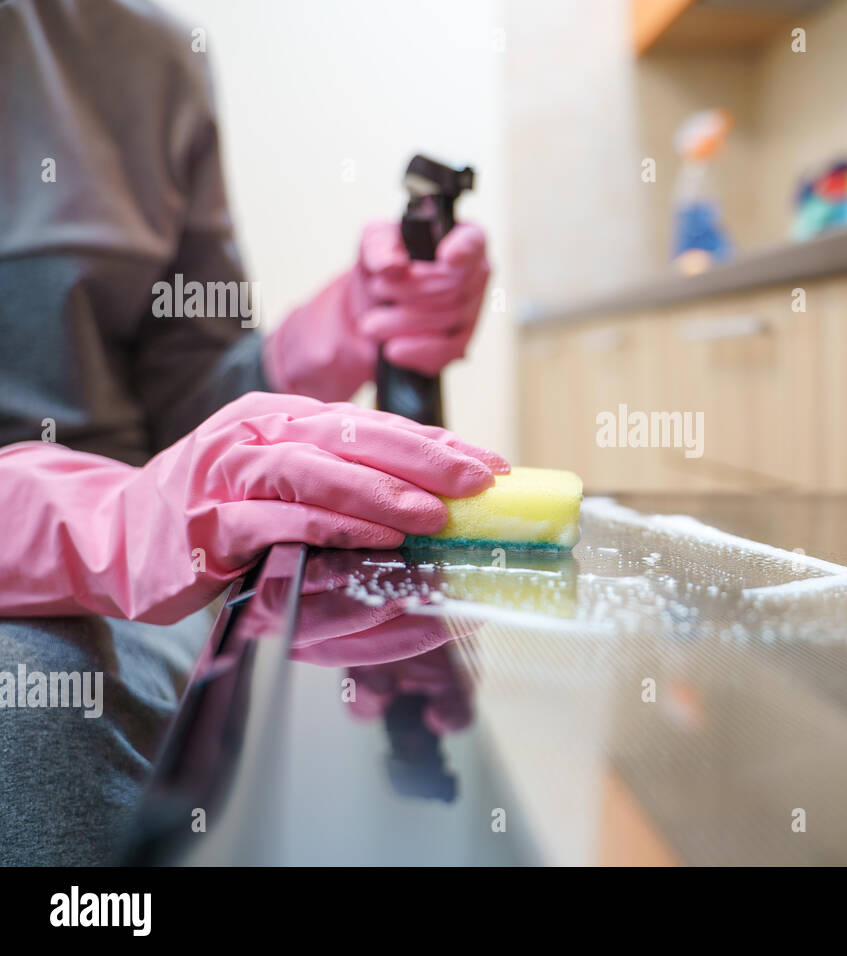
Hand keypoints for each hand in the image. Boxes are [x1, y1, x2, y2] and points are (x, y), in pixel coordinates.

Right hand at [0, 392, 508, 623]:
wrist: (110, 535)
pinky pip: (278, 521)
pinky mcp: (206, 523)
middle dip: (427, 458)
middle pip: (356, 436)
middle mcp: (258, 433)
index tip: (491, 465)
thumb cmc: (209, 508)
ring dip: (383, 491)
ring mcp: (228, 474)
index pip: (375, 425)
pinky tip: (375, 537)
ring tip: (437, 511)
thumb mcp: (280, 478)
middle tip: (482, 481)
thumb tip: (430, 496)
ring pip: (317, 471)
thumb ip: (341, 478)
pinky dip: (331, 527)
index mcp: (284, 418)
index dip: (438, 443)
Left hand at [264, 221, 489, 401]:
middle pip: (453, 286)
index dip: (463, 250)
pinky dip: (416, 350)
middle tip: (376, 290)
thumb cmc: (381, 265)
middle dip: (408, 291)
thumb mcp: (372, 244)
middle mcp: (474, 272)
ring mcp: (472, 310)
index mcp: (460, 237)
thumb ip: (379, 246)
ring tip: (371, 322)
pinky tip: (393, 349)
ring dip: (403, 321)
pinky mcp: (461, 343)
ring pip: (448, 319)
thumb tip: (393, 266)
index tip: (446, 257)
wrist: (371, 306)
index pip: (473, 241)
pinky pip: (447, 350)